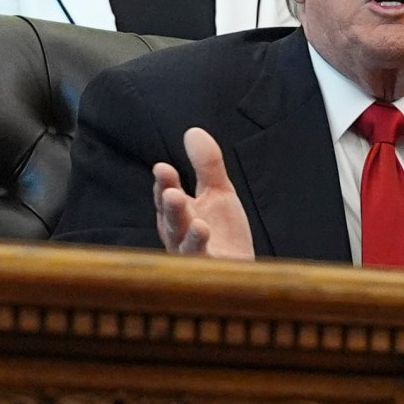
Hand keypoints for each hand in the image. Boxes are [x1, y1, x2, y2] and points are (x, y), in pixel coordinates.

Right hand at [152, 127, 254, 258]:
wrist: (240, 272)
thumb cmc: (223, 233)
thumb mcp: (218, 192)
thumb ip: (206, 164)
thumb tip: (193, 131)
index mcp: (178, 214)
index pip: (167, 195)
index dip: (165, 183)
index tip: (163, 168)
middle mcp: (179, 235)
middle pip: (171, 220)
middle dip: (170, 207)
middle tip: (171, 193)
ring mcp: (192, 256)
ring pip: (184, 245)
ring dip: (188, 233)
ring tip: (198, 223)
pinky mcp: (209, 271)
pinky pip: (203, 263)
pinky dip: (203, 252)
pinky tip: (208, 238)